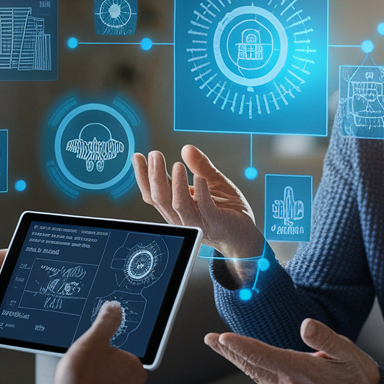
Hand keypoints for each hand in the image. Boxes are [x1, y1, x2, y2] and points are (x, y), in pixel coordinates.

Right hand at [49, 302, 147, 383]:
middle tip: (83, 366)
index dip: (102, 349)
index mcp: (135, 367)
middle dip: (99, 365)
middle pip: (114, 366)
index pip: (120, 350)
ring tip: (79, 378)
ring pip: (107, 381)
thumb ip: (106, 322)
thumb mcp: (94, 340)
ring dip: (94, 379)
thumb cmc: (82, 378)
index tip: (91, 354)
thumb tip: (115, 308)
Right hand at [133, 145, 261, 262]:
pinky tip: (199, 177)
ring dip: (175, 184)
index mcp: (176, 207)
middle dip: (154, 176)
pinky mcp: (215, 223)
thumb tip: (186, 148)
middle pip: (160, 199)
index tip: (138, 156)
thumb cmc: (227, 209)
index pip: (153, 194)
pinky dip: (200, 191)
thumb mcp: (213, 181)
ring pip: (177, 205)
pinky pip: (204, 207)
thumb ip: (200, 166)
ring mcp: (197, 222)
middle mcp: (182, 217)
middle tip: (155, 155)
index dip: (143, 176)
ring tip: (176, 165)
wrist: (245, 235)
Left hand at [205, 319, 380, 383]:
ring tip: (220, 345)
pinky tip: (245, 361)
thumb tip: (305, 325)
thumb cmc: (359, 376)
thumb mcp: (348, 351)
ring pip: (255, 373)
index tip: (221, 337)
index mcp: (301, 372)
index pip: (263, 356)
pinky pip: (263, 380)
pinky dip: (250, 367)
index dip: (240, 346)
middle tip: (208, 338)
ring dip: (236, 359)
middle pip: (251, 365)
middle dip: (229, 350)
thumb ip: (324, 338)